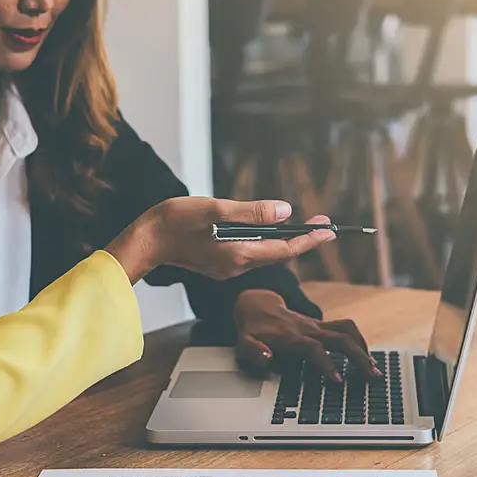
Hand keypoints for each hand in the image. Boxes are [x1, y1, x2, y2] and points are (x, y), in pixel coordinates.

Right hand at [104, 198, 333, 284]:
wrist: (146, 239)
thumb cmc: (177, 221)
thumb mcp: (218, 209)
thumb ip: (253, 213)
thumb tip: (286, 212)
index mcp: (239, 254)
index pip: (285, 249)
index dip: (310, 239)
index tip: (330, 230)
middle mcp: (236, 266)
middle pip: (278, 253)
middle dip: (301, 238)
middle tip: (322, 223)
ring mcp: (227, 267)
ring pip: (263, 252)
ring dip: (282, 239)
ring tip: (300, 224)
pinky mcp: (218, 263)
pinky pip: (248, 252)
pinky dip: (262, 240)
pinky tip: (264, 228)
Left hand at [232, 289, 379, 382]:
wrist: (256, 304)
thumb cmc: (252, 329)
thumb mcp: (243, 342)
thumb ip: (253, 351)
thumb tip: (266, 357)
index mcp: (290, 337)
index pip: (313, 348)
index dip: (326, 363)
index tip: (339, 380)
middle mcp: (308, 329)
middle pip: (339, 339)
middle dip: (358, 357)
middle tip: (372, 376)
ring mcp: (317, 325)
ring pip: (347, 330)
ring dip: (363, 348)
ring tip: (374, 369)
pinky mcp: (323, 324)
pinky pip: (346, 328)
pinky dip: (360, 342)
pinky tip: (366, 357)